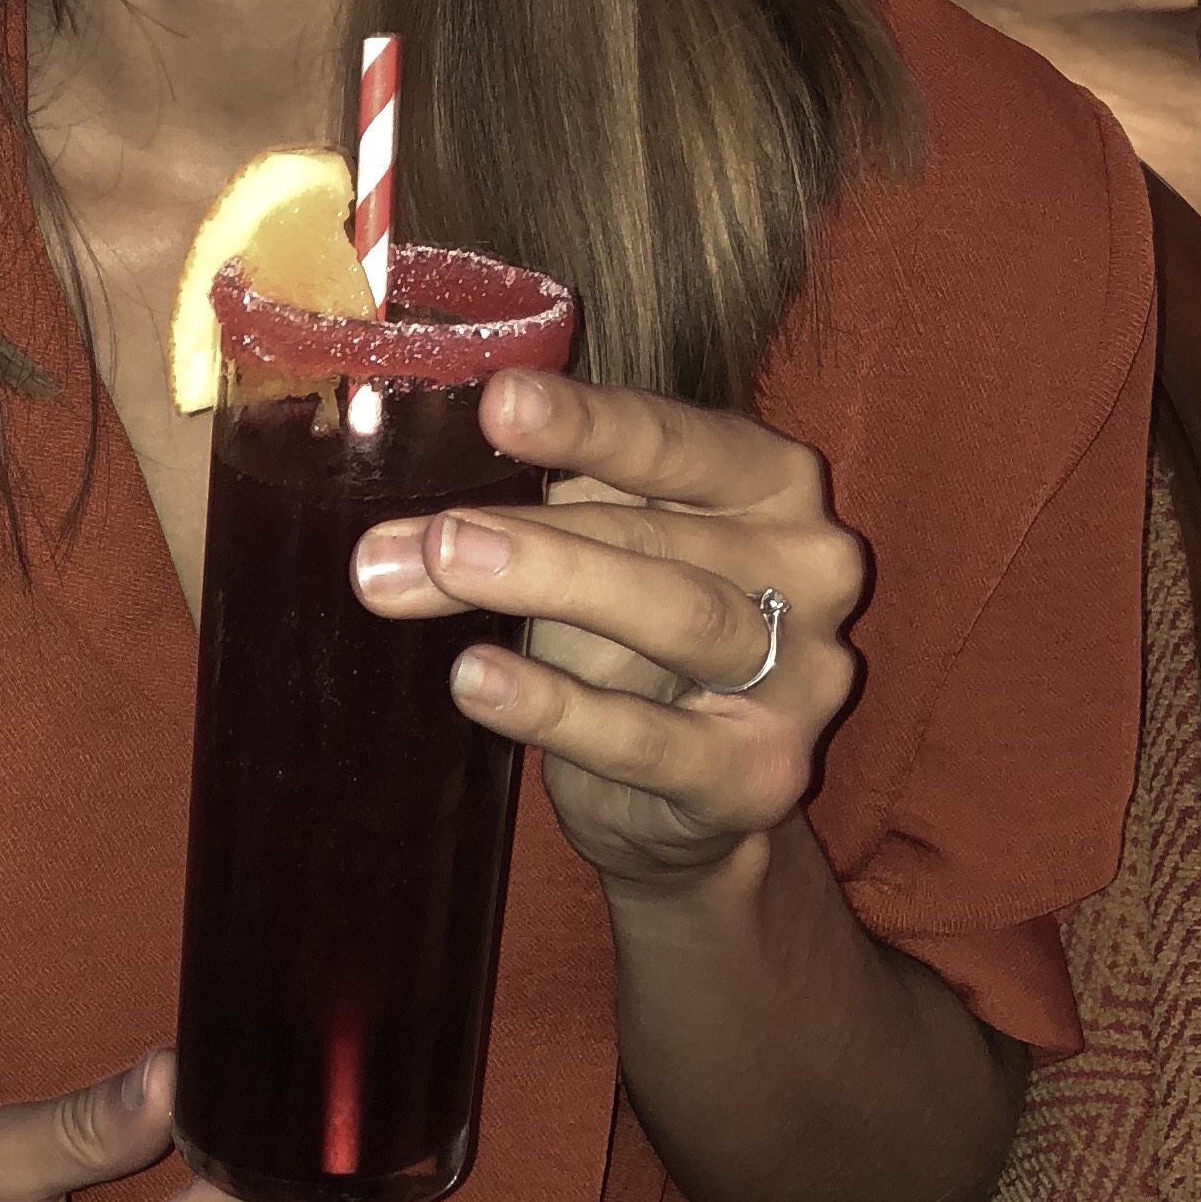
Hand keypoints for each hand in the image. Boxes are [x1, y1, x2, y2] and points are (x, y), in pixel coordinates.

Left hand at [351, 371, 865, 894]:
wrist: (685, 800)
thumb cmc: (633, 644)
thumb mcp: (591, 555)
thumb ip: (521, 521)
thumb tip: (389, 540)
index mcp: (775, 484)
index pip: (680, 440)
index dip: (589, 422)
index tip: (498, 402)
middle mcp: (811, 568)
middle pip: (660, 532)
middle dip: (534, 530)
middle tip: (433, 532)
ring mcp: (800, 676)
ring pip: (678, 616)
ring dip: (554, 585)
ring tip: (447, 569)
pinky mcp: (760, 775)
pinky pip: (647, 737)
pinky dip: (555, 707)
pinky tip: (475, 682)